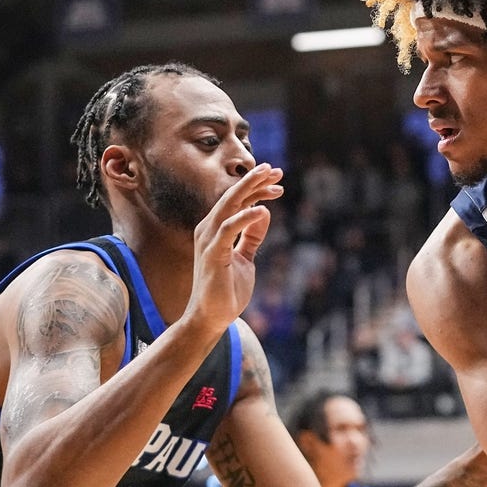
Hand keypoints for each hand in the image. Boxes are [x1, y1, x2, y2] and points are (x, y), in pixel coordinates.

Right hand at [185, 163, 284, 332]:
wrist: (211, 317)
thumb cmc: (226, 289)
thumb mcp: (245, 258)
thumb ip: (252, 236)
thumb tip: (263, 212)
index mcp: (216, 229)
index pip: (238, 201)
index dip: (257, 188)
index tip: (278, 180)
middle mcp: (209, 229)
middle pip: (233, 197)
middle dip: (254, 180)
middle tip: (275, 169)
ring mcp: (209, 240)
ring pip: (229, 206)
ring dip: (249, 189)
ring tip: (269, 177)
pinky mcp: (212, 254)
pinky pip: (229, 230)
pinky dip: (245, 218)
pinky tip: (261, 209)